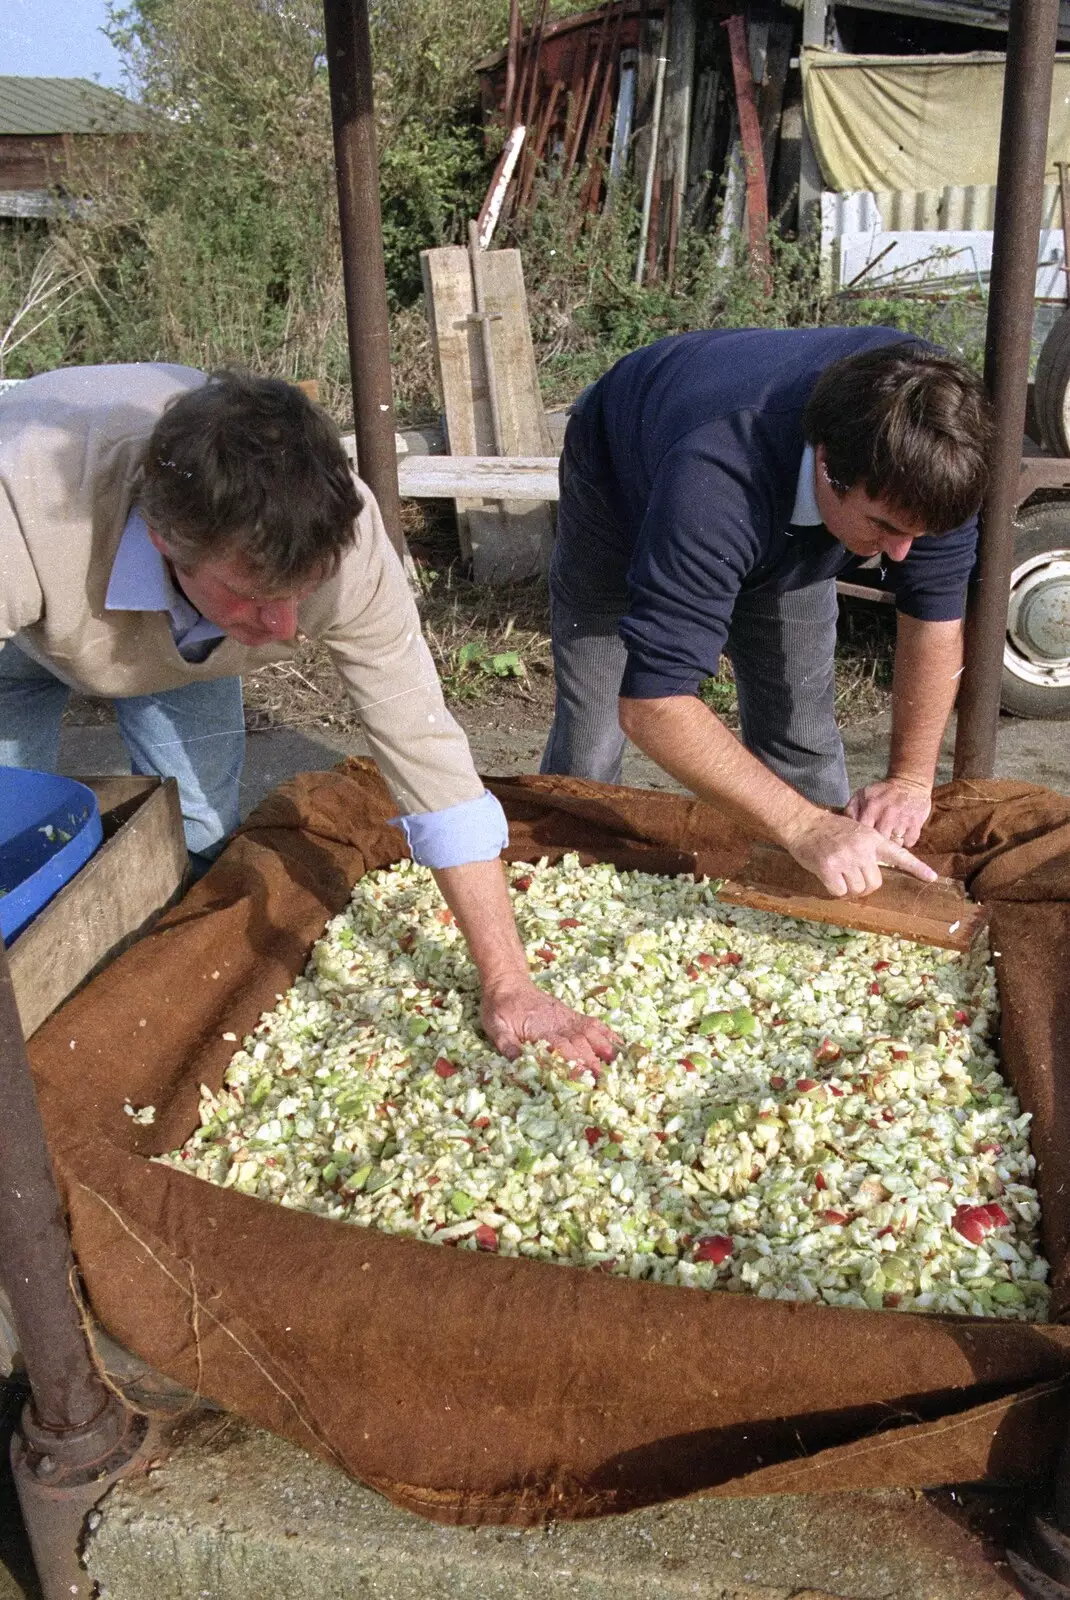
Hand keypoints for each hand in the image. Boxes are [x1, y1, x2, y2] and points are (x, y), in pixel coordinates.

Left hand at [480, 977, 620, 1067]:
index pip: (562, 1047)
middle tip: (604, 1079)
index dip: (573, 1062)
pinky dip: (607, 1033)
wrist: (507, 983)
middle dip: (593, 1061)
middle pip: (580, 1042)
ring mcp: (567, 1018)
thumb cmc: (499, 1008)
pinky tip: (618, 1044)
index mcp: (540, 1029)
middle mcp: (558, 1023)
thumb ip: (506, 1043)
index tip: (584, 1076)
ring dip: (605, 1047)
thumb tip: (518, 1063)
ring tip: (619, 1064)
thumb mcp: (494, 1026)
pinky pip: (592, 1023)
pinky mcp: (571, 1015)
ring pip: (591, 1032)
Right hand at [782, 808, 937, 897]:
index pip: (899, 855)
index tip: (932, 878)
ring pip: (858, 890)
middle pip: (875, 883)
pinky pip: (839, 891)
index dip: (916, 868)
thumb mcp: (856, 831)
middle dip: (863, 886)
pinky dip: (834, 890)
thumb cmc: (828, 830)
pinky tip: (828, 877)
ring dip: (848, 889)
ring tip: (838, 876)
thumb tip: (872, 875)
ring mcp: (846, 858)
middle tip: (851, 878)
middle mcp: (862, 848)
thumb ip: (868, 849)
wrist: (802, 823)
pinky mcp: (829, 867)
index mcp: (872, 839)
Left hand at [845, 777, 932, 849]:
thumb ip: (851, 809)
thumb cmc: (883, 792)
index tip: (862, 841)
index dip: (861, 839)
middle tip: (876, 843)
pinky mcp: (916, 824)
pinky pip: (909, 842)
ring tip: (889, 837)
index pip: (863, 832)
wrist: (909, 782)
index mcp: (872, 807)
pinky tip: (902, 835)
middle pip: (879, 840)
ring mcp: (903, 819)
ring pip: (894, 844)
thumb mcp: (862, 794)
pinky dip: (905, 841)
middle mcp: (887, 814)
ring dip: (891, 843)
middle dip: (877, 844)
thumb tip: (845, 827)